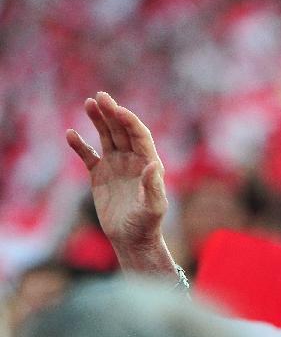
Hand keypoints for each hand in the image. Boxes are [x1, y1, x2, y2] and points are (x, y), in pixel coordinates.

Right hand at [67, 92, 175, 274]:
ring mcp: (116, 166)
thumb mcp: (153, 207)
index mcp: (149, 163)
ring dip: (98, 120)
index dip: (130, 121)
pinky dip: (80, 145)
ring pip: (106, 137)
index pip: (140, 135)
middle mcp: (133, 161)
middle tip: (100, 97)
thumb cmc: (147, 224)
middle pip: (122, 131)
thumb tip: (153, 165)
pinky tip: (71, 134)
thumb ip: (154, 187)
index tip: (118, 110)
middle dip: (112, 113)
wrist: (132, 239)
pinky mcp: (100, 175)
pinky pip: (89, 155)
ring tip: (89, 103)